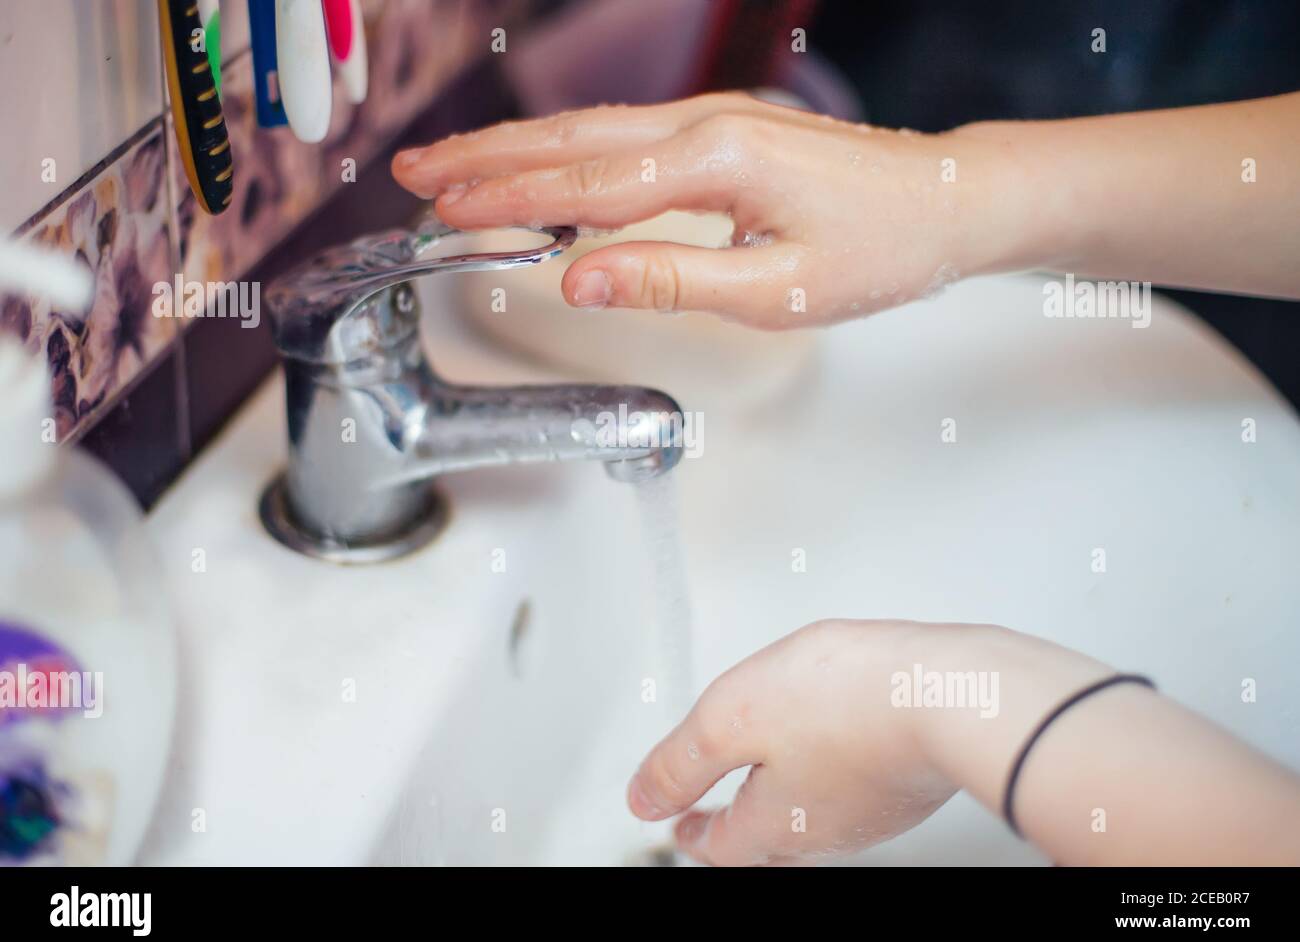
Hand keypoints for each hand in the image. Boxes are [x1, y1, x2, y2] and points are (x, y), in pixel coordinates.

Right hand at [391, 93, 1023, 327]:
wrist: (945, 201)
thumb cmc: (879, 249)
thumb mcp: (777, 289)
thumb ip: (672, 282)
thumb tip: (579, 282)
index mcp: (715, 161)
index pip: (585, 188)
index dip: (506, 201)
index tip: (443, 211)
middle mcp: (704, 125)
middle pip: (572, 141)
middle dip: (486, 158)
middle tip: (414, 174)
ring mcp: (712, 121)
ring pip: (592, 130)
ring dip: (516, 147)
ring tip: (452, 163)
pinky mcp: (721, 132)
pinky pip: (623, 135)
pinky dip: (565, 151)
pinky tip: (539, 163)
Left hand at [625, 619, 968, 864]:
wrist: (952, 692)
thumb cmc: (848, 699)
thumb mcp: (730, 718)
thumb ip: (681, 762)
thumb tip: (642, 798)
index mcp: (775, 822)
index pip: (719, 845)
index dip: (690, 830)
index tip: (677, 821)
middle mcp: (828, 830)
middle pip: (768, 843)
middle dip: (737, 824)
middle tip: (718, 808)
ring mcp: (875, 810)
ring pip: (814, 818)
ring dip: (784, 797)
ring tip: (772, 768)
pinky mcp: (910, 782)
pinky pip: (856, 790)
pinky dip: (831, 774)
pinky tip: (836, 742)